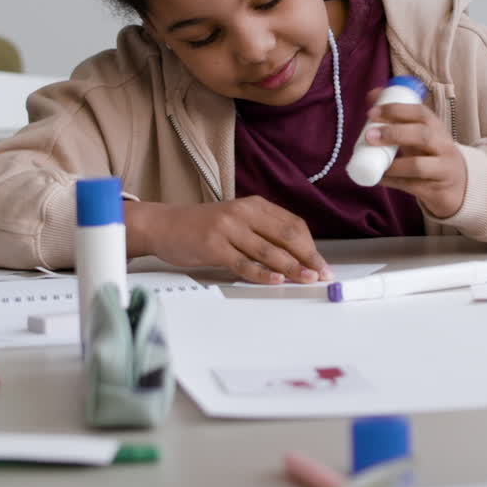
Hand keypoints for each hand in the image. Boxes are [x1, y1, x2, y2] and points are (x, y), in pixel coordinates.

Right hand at [125, 196, 332, 284]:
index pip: (292, 224)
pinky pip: (243, 263)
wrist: (164, 225)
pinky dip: (262, 274)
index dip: (310, 245)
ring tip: (306, 279)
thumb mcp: (236, 221)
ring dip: (291, 267)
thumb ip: (262, 232)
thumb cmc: (203, 227)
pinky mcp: (214, 246)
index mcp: (254, 205)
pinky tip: (276, 280)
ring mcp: (228, 228)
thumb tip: (295, 256)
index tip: (320, 263)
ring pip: (268, 250)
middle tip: (321, 274)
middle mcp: (243, 212)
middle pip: (285, 236)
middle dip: (307, 257)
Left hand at [363, 92, 466, 218]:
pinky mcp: (436, 191)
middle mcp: (443, 146)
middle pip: (422, 136)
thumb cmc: (432, 154)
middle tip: (369, 135)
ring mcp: (442, 170)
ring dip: (392, 164)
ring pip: (418, 166)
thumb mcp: (420, 134)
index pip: (421, 113)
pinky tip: (378, 178)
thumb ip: (399, 117)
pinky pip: (411, 187)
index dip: (396, 110)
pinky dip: (392, 181)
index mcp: (437, 128)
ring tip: (373, 162)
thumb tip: (372, 94)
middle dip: (394, 133)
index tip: (372, 112)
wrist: (460, 185)